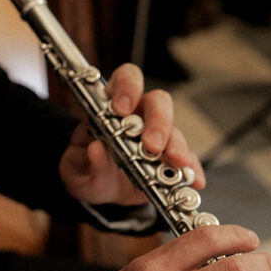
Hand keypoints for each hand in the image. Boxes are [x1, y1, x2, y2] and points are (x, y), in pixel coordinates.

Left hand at [58, 62, 204, 205]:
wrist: (101, 190)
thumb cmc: (87, 170)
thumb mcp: (75, 169)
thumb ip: (82, 161)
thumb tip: (96, 150)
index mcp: (111, 107)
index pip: (125, 80)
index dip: (127, 87)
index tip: (122, 108)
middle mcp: (139, 116)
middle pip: (158, 102)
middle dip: (158, 121)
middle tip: (151, 144)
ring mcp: (158, 136)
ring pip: (175, 130)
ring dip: (177, 146)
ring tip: (176, 163)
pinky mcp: (170, 159)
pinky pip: (188, 159)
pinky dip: (193, 169)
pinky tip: (195, 180)